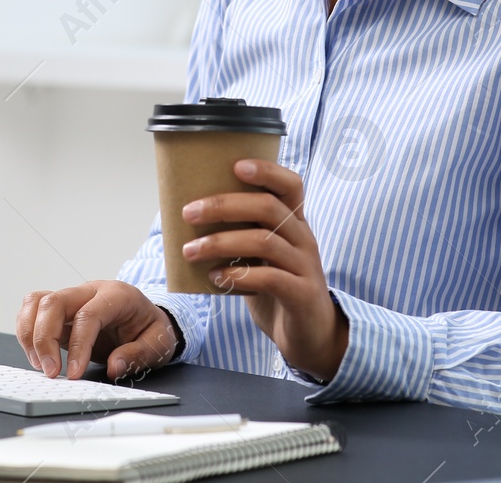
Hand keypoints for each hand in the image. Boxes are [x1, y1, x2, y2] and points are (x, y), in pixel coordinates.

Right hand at [15, 279, 179, 380]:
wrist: (148, 318)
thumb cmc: (152, 329)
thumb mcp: (158, 344)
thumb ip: (137, 355)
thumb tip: (113, 367)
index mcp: (117, 295)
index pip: (88, 315)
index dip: (77, 345)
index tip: (73, 373)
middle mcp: (90, 291)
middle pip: (54, 302)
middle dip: (44, 339)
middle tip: (50, 372)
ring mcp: (73, 298)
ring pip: (37, 302)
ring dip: (30, 334)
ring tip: (40, 365)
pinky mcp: (60, 311)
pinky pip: (33, 310)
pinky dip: (27, 331)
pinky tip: (36, 356)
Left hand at [181, 159, 347, 381]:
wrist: (311, 335)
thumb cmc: (278, 289)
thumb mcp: (261, 257)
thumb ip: (241, 235)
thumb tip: (191, 218)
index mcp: (294, 223)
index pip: (290, 185)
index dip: (266, 170)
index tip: (235, 166)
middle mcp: (303, 239)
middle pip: (268, 208)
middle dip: (224, 206)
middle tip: (189, 213)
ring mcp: (306, 266)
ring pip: (265, 242)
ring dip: (222, 242)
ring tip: (191, 250)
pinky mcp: (302, 294)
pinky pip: (271, 278)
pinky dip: (238, 276)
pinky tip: (215, 278)